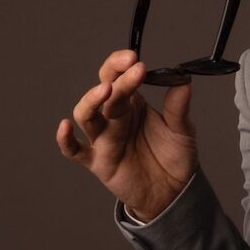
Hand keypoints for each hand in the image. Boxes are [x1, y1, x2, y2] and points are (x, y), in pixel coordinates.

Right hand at [56, 49, 197, 220]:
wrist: (173, 191)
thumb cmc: (173, 156)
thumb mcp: (182, 129)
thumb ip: (178, 107)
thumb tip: (183, 80)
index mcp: (133, 103)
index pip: (118, 76)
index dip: (121, 64)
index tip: (134, 58)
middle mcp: (114, 117)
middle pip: (105, 92)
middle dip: (118, 79)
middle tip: (133, 70)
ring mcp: (103, 138)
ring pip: (86, 115)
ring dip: (92, 100)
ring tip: (105, 90)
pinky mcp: (98, 162)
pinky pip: (74, 151)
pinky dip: (65, 140)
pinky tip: (65, 127)